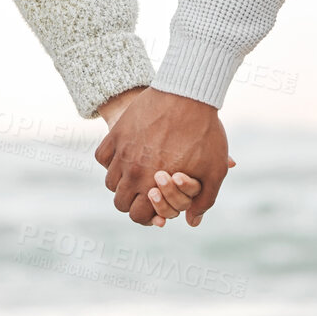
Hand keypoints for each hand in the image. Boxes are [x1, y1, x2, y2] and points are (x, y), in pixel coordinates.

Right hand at [95, 87, 229, 226]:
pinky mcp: (116, 133)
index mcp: (156, 185)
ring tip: (138, 173)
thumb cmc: (205, 132)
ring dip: (122, 182)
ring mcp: (122, 152)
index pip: (139, 216)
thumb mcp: (214, 169)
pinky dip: (110, 160)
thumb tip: (192, 221)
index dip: (148, 215)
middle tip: (146, 191)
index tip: (156, 204)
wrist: (189, 94)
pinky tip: (126, 155)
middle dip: (133, 201)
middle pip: (121, 203)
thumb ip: (204, 200)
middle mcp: (134, 172)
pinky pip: (102, 157)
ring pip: (110, 182)